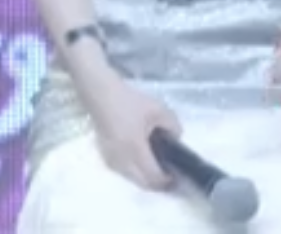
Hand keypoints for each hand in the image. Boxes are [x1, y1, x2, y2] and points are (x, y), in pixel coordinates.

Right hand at [81, 74, 182, 190]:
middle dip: (157, 184)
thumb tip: (177, 138)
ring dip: (145, 178)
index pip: (152, 176)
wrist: (101, 96)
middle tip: (171, 177)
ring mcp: (111, 159)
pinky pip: (123, 172)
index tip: (178, 178)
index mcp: (135, 150)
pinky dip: (135, 172)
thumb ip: (172, 126)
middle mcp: (121, 160)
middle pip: (142, 183)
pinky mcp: (105, 155)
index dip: (166, 181)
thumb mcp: (159, 110)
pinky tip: (144, 162)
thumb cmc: (130, 102)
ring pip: (131, 179)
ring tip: (160, 169)